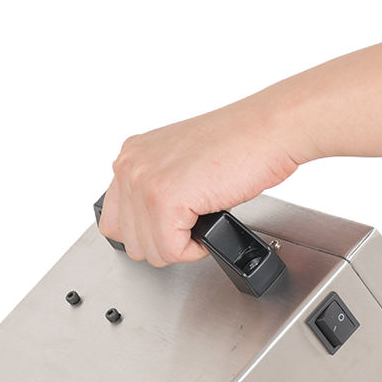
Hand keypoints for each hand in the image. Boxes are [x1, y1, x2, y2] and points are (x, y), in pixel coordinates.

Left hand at [97, 99, 301, 266]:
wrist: (268, 130)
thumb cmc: (239, 143)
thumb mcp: (181, 162)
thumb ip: (155, 187)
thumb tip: (149, 224)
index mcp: (131, 156)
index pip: (114, 222)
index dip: (149, 234)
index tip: (174, 225)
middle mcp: (131, 166)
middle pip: (131, 242)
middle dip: (165, 243)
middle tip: (193, 224)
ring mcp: (144, 182)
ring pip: (150, 251)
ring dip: (182, 246)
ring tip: (203, 220)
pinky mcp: (165, 198)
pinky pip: (171, 251)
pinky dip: (195, 249)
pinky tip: (209, 221)